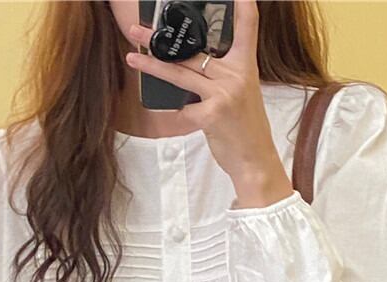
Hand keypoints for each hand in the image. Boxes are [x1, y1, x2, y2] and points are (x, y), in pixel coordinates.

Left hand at [124, 0, 294, 208]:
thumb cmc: (244, 128)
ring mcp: (225, 93)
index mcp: (245, 66)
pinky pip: (183, 109)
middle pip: (194, 51)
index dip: (244, 6)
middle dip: (163, 40)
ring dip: (152, 66)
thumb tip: (187, 67)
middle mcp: (236, 75)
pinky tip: (171, 116)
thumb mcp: (239, 95)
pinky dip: (175, 113)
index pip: (247, 28)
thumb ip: (220, 77)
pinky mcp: (212, 114)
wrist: (254, 160)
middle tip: (138, 29)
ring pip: (180, 74)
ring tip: (132, 57)